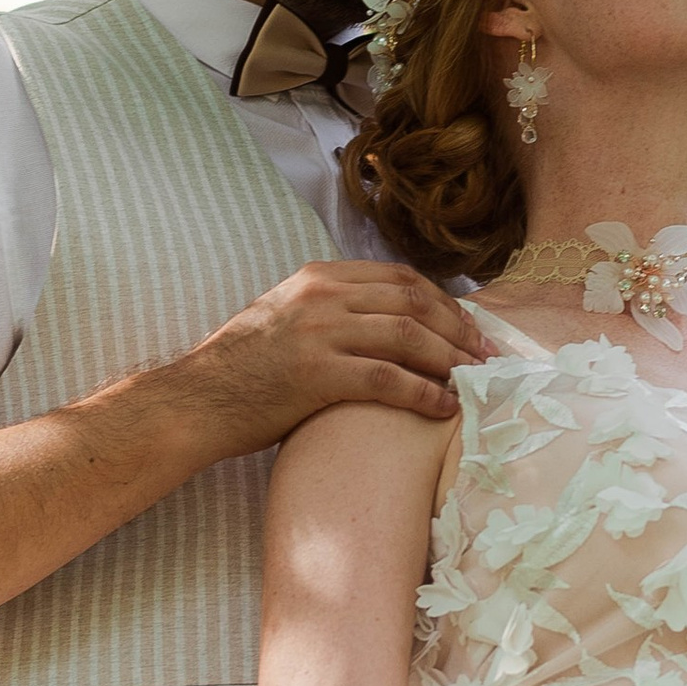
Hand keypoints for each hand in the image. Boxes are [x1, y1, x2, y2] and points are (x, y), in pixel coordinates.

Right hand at [175, 263, 487, 455]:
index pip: (400, 278)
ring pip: (410, 337)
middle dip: (459, 329)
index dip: (444, 302)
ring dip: (453, 360)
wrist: (198, 400)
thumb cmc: (243, 367)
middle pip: (414, 302)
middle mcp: (324, 296)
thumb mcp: (287, 315)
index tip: (468, 326)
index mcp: (319, 277)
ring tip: (477, 380)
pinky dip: (425, 393)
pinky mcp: (318, 375)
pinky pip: (389, 380)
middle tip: (487, 355)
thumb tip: (387, 320)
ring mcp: (321, 333)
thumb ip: (333, 308)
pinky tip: (445, 408)